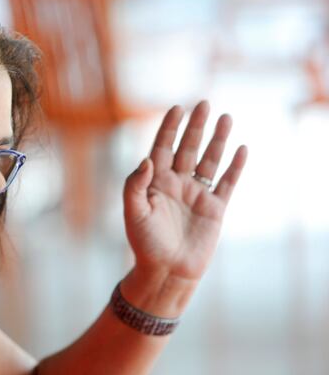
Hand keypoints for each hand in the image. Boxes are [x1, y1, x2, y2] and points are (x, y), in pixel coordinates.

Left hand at [121, 101, 247, 311]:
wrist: (166, 271)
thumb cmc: (144, 243)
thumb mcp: (133, 212)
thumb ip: (135, 185)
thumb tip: (147, 159)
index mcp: (155, 182)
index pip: (162, 148)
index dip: (169, 128)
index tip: (177, 108)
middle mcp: (176, 184)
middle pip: (187, 148)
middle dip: (196, 127)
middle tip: (204, 103)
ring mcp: (196, 194)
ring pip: (209, 161)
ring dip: (218, 140)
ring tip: (226, 118)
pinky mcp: (214, 208)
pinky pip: (226, 183)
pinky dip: (234, 167)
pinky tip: (241, 149)